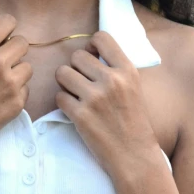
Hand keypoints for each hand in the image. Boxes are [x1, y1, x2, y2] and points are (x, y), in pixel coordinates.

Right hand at [0, 15, 32, 156]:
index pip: (7, 21)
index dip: (7, 28)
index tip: (5, 36)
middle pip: (23, 43)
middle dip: (14, 50)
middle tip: (4, 61)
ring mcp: (10, 83)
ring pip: (27, 67)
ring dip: (17, 73)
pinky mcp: (17, 102)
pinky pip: (26, 88)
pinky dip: (16, 93)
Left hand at [54, 31, 158, 174]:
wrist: (134, 156)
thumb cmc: (134, 122)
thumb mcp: (134, 87)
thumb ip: (115, 68)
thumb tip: (90, 49)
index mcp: (127, 70)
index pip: (101, 38)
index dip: (91, 45)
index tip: (92, 58)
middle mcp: (111, 80)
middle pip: (76, 56)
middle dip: (75, 68)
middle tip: (83, 82)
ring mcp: (94, 98)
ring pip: (62, 73)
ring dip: (66, 84)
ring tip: (77, 94)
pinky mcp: (80, 115)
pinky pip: (58, 96)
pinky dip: (64, 103)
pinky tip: (76, 110)